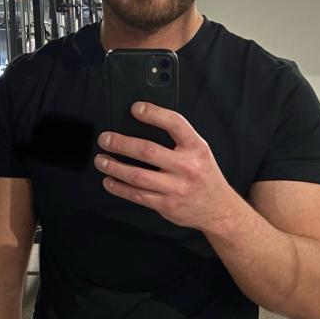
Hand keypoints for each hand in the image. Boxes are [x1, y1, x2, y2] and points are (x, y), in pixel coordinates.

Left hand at [93, 101, 236, 230]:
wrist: (218, 209)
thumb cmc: (204, 176)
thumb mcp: (200, 151)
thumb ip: (178, 139)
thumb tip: (142, 126)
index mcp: (196, 148)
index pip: (174, 124)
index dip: (154, 113)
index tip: (136, 108)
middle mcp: (187, 167)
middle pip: (147, 151)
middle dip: (121, 144)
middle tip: (105, 139)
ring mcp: (176, 188)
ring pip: (138, 176)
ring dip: (114, 167)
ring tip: (101, 160)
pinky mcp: (166, 205)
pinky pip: (137, 195)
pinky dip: (119, 188)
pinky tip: (110, 181)